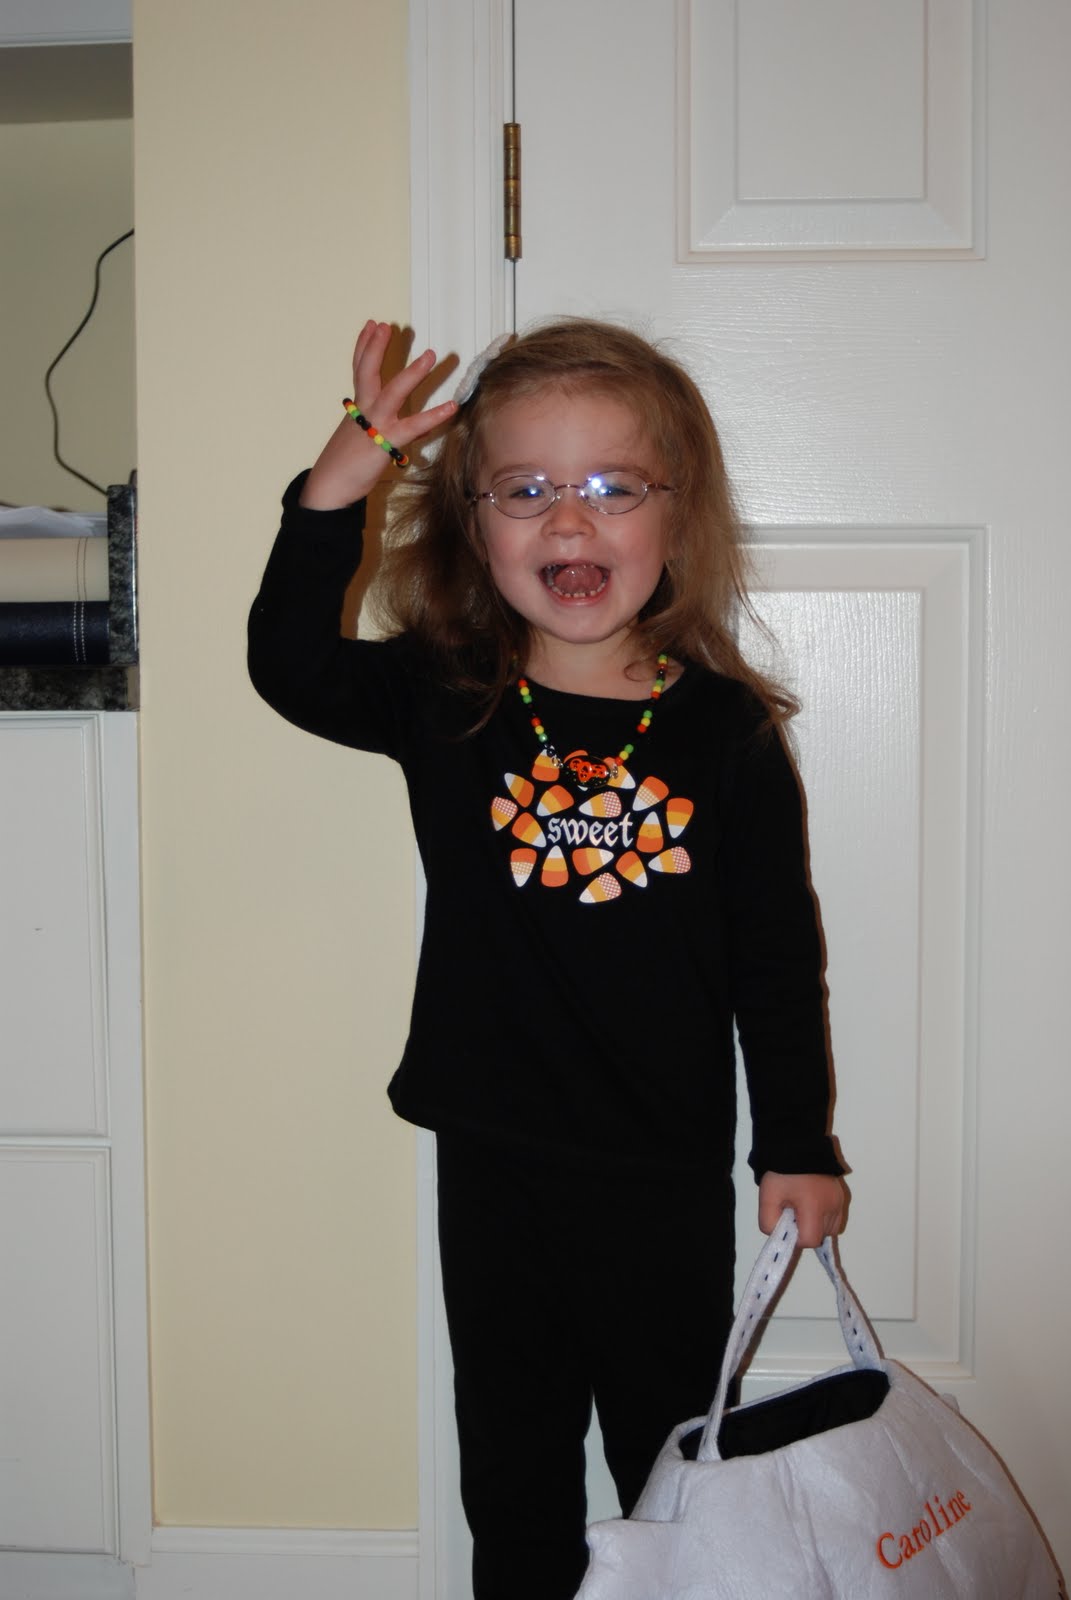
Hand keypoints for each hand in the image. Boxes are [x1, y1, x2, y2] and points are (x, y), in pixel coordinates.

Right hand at [300, 320, 457, 509]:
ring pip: (393, 391)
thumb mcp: (356, 442)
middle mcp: (364, 411)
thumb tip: (386, 428)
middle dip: (376, 347)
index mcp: (356, 410)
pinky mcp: (387, 442)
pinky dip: (434, 416)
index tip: (371, 326)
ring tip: (430, 354)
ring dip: (413, 373)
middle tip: (386, 325)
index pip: (358, 371)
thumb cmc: (341, 468)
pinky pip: (414, 426)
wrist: (329, 487)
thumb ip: (371, 429)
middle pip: (368, 371)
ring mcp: (375, 425)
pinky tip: (451, 407)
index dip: (364, 346)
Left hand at [758, 1171, 845, 1248]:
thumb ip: (768, 1222)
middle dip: (805, 1230)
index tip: (787, 1223)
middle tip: (792, 1211)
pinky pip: (835, 1219)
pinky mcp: (841, 1196)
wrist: (798, 1145)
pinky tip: (811, 1205)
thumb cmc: (782, 1171)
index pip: (811, 1240)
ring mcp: (839, 1200)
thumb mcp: (767, 1197)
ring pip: (829, 1230)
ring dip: (815, 1225)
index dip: (796, 1237)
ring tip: (801, 1206)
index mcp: (814, 1206)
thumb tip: (780, 1235)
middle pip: (821, 1236)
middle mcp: (832, 1205)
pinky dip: (823, 1218)